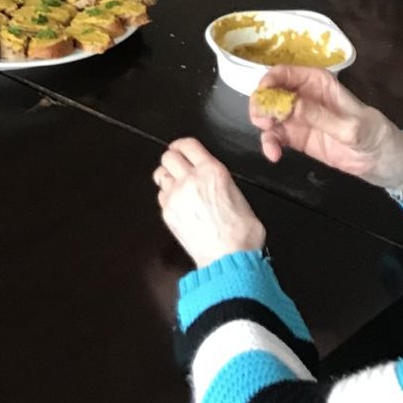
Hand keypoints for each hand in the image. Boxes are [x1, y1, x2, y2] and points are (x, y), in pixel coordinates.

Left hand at [154, 138, 265, 269]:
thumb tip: (214, 182)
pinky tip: (177, 203)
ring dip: (167, 177)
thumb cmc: (242, 233)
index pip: (187, 145)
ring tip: (175, 184)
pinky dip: (167, 196)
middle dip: (172, 159)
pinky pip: (161, 196)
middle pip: (168, 156)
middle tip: (178, 166)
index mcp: (212, 171)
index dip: (182, 145)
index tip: (181, 148)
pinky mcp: (168, 212)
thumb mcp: (239, 196)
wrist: (228, 258)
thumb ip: (220, 182)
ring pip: (160, 174)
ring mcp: (176, 195)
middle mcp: (191, 179)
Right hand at [248, 66, 402, 194]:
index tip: (263, 96)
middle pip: (271, 93)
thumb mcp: (349, 126)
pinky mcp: (296, 138)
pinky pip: (275, 137)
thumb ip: (319, 115)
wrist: (385, 163)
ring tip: (271, 143)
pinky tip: (274, 155)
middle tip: (263, 122)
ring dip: (263, 126)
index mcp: (318, 83)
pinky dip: (269, 144)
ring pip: (269, 115)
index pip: (286, 73)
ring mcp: (298, 118)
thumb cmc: (374, 135)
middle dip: (262, 105)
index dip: (269, 80)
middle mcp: (303, 96)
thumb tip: (288, 104)